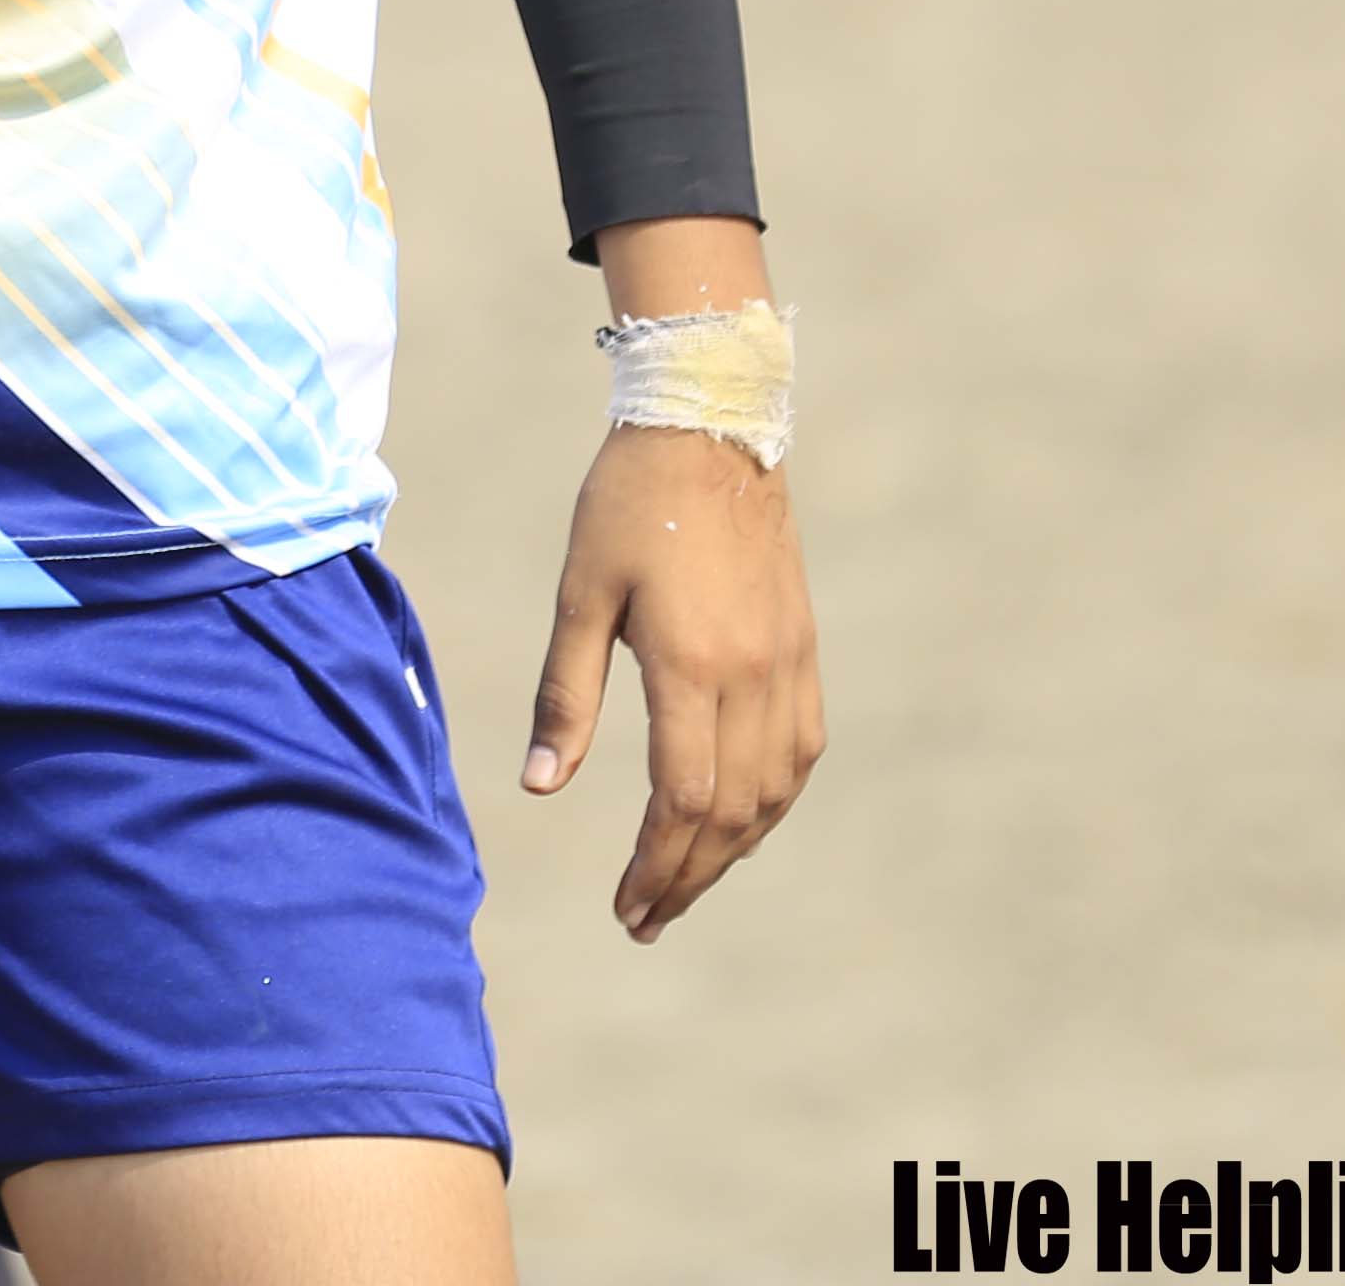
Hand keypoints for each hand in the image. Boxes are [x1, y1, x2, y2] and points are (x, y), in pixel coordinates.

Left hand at [523, 421, 821, 942]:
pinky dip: (771, 801)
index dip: (656, 864)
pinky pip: (800, 751)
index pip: (683, 800)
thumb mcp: (581, 594)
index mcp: (691, 663)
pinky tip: (739, 821)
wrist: (710, 426)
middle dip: (689, 875)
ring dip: (732, 850)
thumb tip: (541, 785)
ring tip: (684, 884)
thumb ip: (567, 693)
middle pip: (734, 812)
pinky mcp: (803, 647)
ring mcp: (788, 662)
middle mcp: (752, 673)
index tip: (624, 906)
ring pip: (775, 791)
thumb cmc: (629, 503)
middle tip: (645, 919)